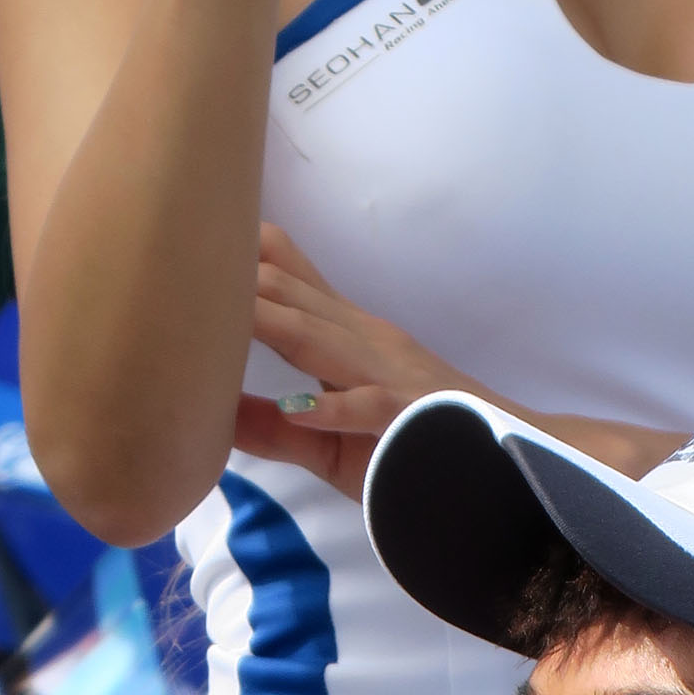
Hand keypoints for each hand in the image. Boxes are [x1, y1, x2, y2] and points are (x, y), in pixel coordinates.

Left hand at [233, 226, 689, 499]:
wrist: (510, 462)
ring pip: (325, 343)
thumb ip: (276, 430)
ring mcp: (391, 376)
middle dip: (243, 278)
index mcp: (349, 342)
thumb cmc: (418, 453)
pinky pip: (371, 411)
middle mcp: (367, 344)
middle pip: (296, 301)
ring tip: (228, 307)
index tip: (188, 232)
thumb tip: (212, 417)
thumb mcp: (333, 443)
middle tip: (183, 247)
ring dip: (278, 323)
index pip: (292, 289)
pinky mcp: (414, 418)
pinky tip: (301, 408)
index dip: (245, 262)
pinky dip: (336, 409)